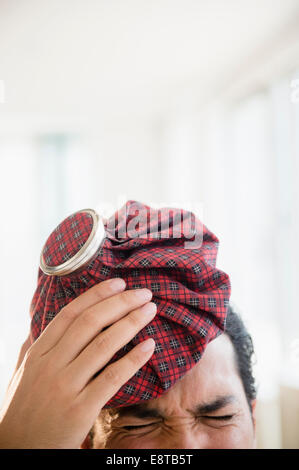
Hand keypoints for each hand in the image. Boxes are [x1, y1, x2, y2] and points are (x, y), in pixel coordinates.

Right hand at [0, 278, 155, 448]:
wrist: (17, 452)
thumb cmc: (22, 411)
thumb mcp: (21, 375)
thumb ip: (32, 348)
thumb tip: (40, 327)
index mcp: (38, 353)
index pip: (70, 314)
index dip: (96, 295)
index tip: (118, 283)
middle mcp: (51, 365)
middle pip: (90, 323)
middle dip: (120, 303)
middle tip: (143, 293)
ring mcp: (65, 386)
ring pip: (104, 344)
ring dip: (131, 323)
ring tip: (150, 310)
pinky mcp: (80, 409)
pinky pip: (112, 377)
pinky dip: (133, 359)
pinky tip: (150, 345)